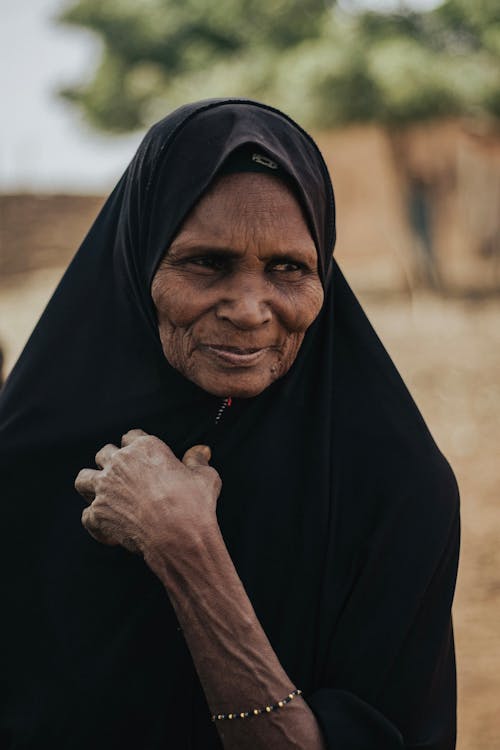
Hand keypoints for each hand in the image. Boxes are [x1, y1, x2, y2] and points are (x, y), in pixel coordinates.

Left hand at [75, 430, 221, 560]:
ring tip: (102, 495)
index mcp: (145, 448)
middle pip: (104, 453)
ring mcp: (105, 488)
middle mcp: (120, 463)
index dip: (136, 446)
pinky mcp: (98, 514)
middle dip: (111, 463)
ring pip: (83, 479)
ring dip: (91, 485)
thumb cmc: (194, 504)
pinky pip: (86, 516)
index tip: (142, 457)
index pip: (132, 436)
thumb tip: (201, 451)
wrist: (178, 536)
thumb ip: (197, 460)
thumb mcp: (205, 477)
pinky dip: (96, 523)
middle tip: (124, 478)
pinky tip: (109, 531)